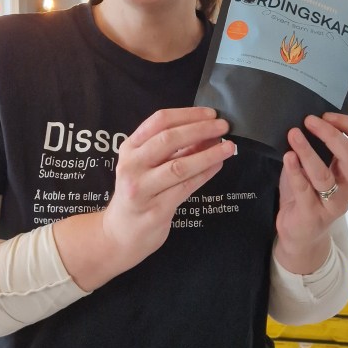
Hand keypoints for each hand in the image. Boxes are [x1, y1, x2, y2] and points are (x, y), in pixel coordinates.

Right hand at [54, 107, 235, 289]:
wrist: (119, 234)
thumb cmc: (138, 193)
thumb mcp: (145, 164)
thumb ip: (172, 149)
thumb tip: (207, 132)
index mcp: (129, 147)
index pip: (159, 121)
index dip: (188, 115)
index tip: (211, 114)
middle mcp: (132, 165)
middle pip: (168, 140)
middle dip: (200, 130)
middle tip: (224, 127)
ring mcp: (142, 189)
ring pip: (179, 166)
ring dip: (208, 154)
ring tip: (228, 147)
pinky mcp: (156, 210)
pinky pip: (186, 187)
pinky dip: (204, 174)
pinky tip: (218, 165)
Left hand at [274, 112, 347, 273]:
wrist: (300, 235)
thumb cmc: (308, 196)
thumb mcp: (317, 169)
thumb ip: (318, 149)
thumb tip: (306, 120)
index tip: (327, 115)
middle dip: (331, 135)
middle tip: (310, 121)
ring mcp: (333, 203)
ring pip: (325, 175)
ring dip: (308, 151)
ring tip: (293, 134)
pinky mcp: (313, 214)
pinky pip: (304, 190)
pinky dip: (296, 172)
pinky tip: (288, 157)